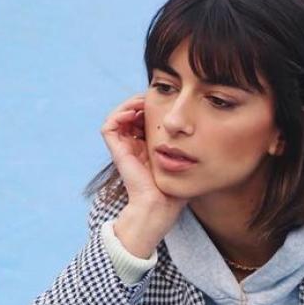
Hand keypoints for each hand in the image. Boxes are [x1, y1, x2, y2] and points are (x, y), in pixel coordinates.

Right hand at [100, 94, 185, 224]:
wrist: (160, 206)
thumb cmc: (174, 191)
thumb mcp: (183, 162)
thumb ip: (187, 147)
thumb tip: (194, 129)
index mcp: (147, 149)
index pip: (145, 120)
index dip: (152, 108)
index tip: (166, 103)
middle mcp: (133, 147)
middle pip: (132, 115)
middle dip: (142, 103)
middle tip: (154, 98)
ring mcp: (124, 149)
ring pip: (119, 116)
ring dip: (130, 104)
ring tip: (144, 101)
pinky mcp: (117, 152)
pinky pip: (110, 126)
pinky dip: (119, 114)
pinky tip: (135, 112)